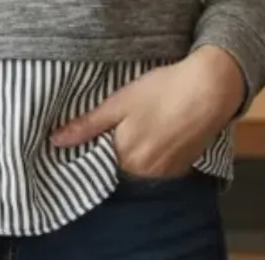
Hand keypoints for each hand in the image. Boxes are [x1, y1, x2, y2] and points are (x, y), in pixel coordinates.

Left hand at [50, 48, 244, 180]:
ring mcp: (166, 173)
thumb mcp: (119, 102)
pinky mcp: (182, 168)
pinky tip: (154, 132)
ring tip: (136, 126)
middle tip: (113, 124)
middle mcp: (145, 174)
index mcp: (125, 158)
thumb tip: (55, 142)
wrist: (209, 89)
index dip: (90, 148)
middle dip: (110, 150)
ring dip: (132, 153)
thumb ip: (87, 125)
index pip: (96, 163)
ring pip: (137, 168)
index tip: (84, 135)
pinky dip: (151, 154)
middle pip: (117, 167)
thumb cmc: (161, 91)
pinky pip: (157, 167)